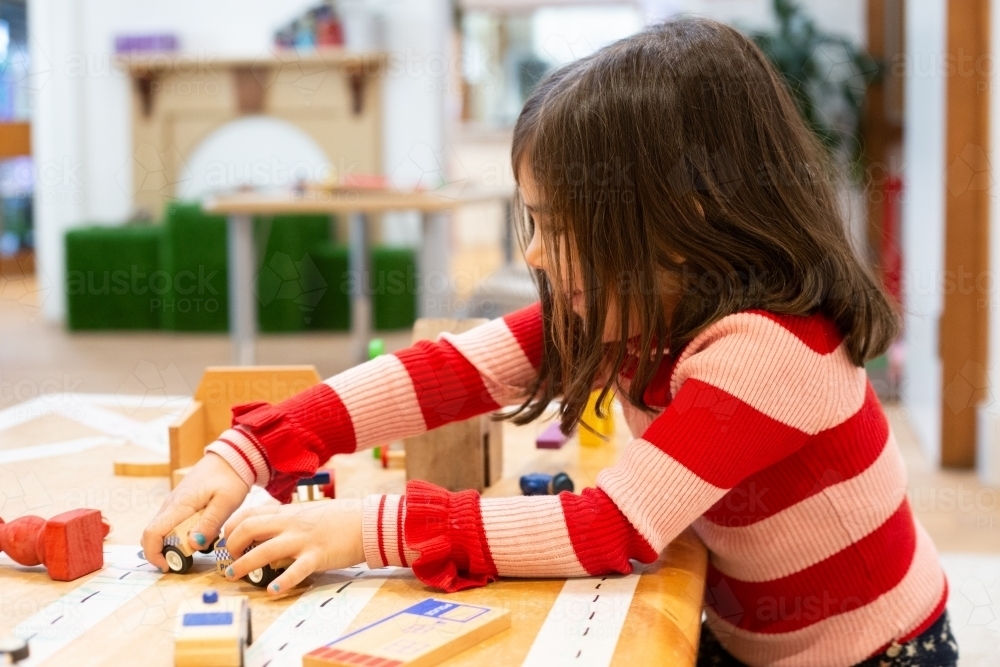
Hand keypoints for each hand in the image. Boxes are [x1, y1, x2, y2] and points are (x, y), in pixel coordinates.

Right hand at [141, 452, 249, 571]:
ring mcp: (173, 504)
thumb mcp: (226, 502)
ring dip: (171, 545)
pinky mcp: (179, 505)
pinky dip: (178, 536)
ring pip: (161, 530)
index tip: (169, 566)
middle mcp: (170, 505)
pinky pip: (171, 524)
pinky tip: (199, 536)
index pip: (152, 532)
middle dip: (161, 552)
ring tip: (196, 549)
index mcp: (179, 504)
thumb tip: (193, 545)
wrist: (230, 458)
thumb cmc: (230, 478)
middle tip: (186, 561)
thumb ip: (210, 523)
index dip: (154, 554)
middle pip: (152, 534)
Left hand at [221, 499, 364, 593]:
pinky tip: (273, 590)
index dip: (231, 527)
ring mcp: (304, 540)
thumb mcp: (308, 513)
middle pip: (249, 529)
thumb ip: (287, 521)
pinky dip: (283, 581)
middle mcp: (292, 524)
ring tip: (233, 575)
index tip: (225, 540)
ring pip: (265, 550)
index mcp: (288, 513)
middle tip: (228, 559)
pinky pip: (297, 570)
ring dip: (244, 564)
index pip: (249, 514)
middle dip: (231, 545)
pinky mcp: (318, 555)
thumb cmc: (340, 518)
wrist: (367, 521)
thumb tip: (266, 533)